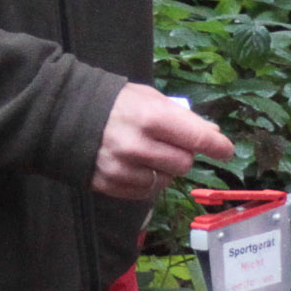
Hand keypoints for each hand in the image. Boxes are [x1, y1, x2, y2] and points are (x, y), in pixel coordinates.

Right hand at [92, 83, 235, 200]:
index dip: (218, 147)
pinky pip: (145, 192)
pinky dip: (147, 181)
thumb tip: (213, 134)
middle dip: (183, 154)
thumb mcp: (149, 98)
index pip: (197, 139)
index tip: (226, 151)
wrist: (64, 116)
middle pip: (184, 164)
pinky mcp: (111, 185)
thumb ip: (181, 117)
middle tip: (171, 143)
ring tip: (148, 153)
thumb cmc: (114, 102)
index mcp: (151, 118)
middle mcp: (138, 147)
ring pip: (166, 181)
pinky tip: (135, 165)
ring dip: (164, 169)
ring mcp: (123, 169)